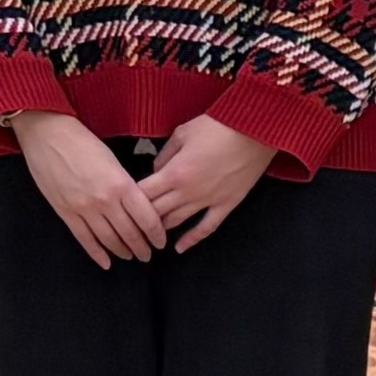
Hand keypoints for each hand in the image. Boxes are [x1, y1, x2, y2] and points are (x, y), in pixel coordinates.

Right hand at [9, 110, 165, 268]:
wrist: (47, 134)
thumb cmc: (81, 140)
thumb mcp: (112, 159)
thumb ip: (125, 185)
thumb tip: (136, 205)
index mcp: (121, 185)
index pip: (147, 219)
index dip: (157, 234)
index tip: (160, 242)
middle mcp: (105, 201)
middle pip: (130, 233)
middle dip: (142, 247)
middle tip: (147, 254)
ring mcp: (83, 209)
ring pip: (109, 240)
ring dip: (122, 251)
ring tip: (130, 256)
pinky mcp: (65, 212)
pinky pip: (84, 239)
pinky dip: (97, 253)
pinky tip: (106, 262)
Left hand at [130, 117, 278, 250]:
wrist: (253, 131)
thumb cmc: (216, 127)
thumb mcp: (182, 133)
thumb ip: (165, 155)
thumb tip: (155, 170)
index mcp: (174, 173)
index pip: (143, 194)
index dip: (129, 201)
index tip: (121, 205)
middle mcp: (188, 191)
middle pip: (156, 212)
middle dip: (140, 219)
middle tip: (129, 225)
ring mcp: (208, 200)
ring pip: (177, 221)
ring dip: (161, 229)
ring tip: (147, 235)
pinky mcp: (227, 204)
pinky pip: (207, 227)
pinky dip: (192, 240)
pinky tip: (180, 249)